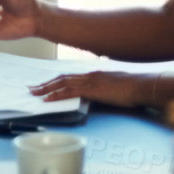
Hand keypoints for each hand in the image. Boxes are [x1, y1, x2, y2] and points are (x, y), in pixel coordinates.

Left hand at [30, 70, 155, 107]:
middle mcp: (89, 75)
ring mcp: (90, 81)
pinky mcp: (92, 89)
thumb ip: (104, 89)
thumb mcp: (115, 87)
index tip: (45, 84)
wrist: (142, 86)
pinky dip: (56, 95)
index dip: (56, 80)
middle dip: (46, 84)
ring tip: (34, 94)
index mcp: (94, 74)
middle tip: (32, 88)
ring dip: (46, 88)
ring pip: (62, 83)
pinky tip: (47, 99)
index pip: (70, 76)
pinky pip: (70, 92)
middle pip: (62, 78)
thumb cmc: (133, 88)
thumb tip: (97, 94)